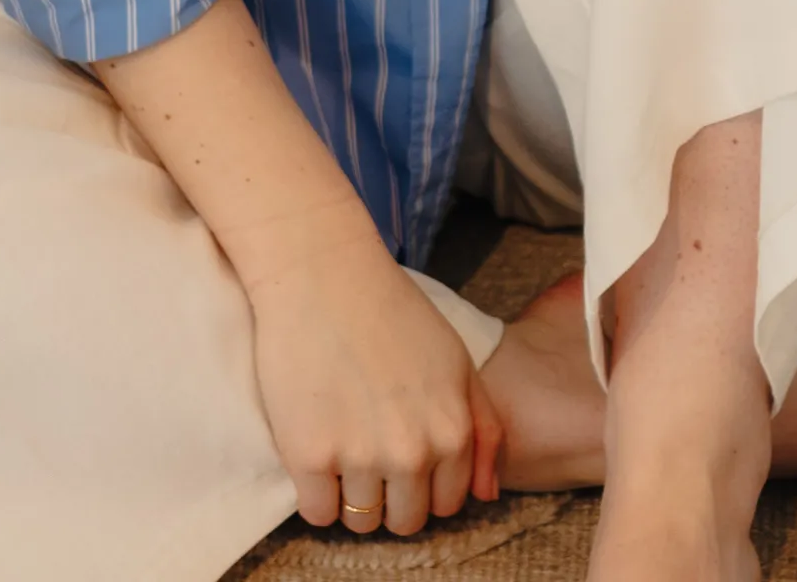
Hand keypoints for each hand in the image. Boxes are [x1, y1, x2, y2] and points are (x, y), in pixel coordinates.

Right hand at [246, 232, 503, 535]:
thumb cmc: (392, 310)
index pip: (445, 504)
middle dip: (390, 496)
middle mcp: (412, 453)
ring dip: (351, 496)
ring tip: (342, 445)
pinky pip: (318, 513)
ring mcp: (361, 457)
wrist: (324, 273)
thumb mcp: (456, 360)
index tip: (403, 458)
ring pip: (361, 521)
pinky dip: (314, 494)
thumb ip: (482, 427)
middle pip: (405, 520)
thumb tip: (486, 495)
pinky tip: (315, 450)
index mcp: (453, 432)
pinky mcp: (310, 456)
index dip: (424, 485)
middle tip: (369, 451)